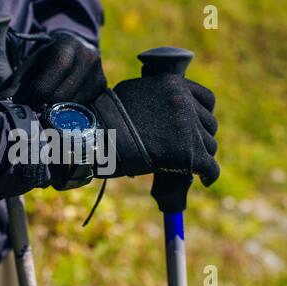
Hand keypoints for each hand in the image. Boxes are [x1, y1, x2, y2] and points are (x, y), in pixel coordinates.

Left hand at [2, 32, 106, 110]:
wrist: (74, 50)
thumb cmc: (47, 61)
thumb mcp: (29, 67)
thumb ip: (15, 85)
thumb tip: (1, 103)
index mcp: (65, 48)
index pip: (46, 85)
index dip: (33, 100)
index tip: (24, 108)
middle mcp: (87, 58)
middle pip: (60, 97)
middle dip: (44, 108)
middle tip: (34, 114)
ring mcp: (98, 72)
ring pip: (73, 106)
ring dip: (57, 114)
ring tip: (46, 113)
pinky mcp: (103, 86)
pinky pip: (84, 108)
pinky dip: (70, 113)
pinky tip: (61, 112)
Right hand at [93, 73, 218, 185]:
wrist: (98, 137)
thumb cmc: (107, 118)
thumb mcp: (134, 93)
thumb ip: (155, 95)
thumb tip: (164, 105)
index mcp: (174, 84)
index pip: (206, 99)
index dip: (202, 114)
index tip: (198, 125)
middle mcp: (185, 102)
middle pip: (208, 124)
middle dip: (200, 137)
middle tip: (189, 148)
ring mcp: (188, 127)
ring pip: (209, 145)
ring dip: (202, 155)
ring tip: (192, 165)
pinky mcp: (189, 152)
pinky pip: (209, 167)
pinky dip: (209, 175)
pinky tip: (205, 179)